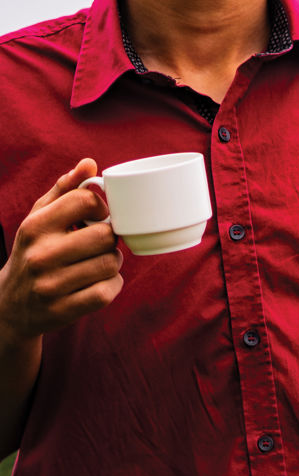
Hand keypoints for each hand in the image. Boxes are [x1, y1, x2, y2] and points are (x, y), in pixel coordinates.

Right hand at [0, 158, 123, 351]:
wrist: (9, 306)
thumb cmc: (35, 251)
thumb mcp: (41, 217)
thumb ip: (65, 189)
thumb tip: (89, 164)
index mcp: (35, 227)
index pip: (86, 201)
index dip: (101, 208)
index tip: (96, 217)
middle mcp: (40, 256)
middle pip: (106, 235)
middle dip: (109, 239)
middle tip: (98, 245)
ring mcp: (49, 286)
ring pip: (111, 263)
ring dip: (111, 263)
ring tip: (94, 263)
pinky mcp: (61, 311)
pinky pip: (107, 291)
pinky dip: (110, 286)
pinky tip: (96, 283)